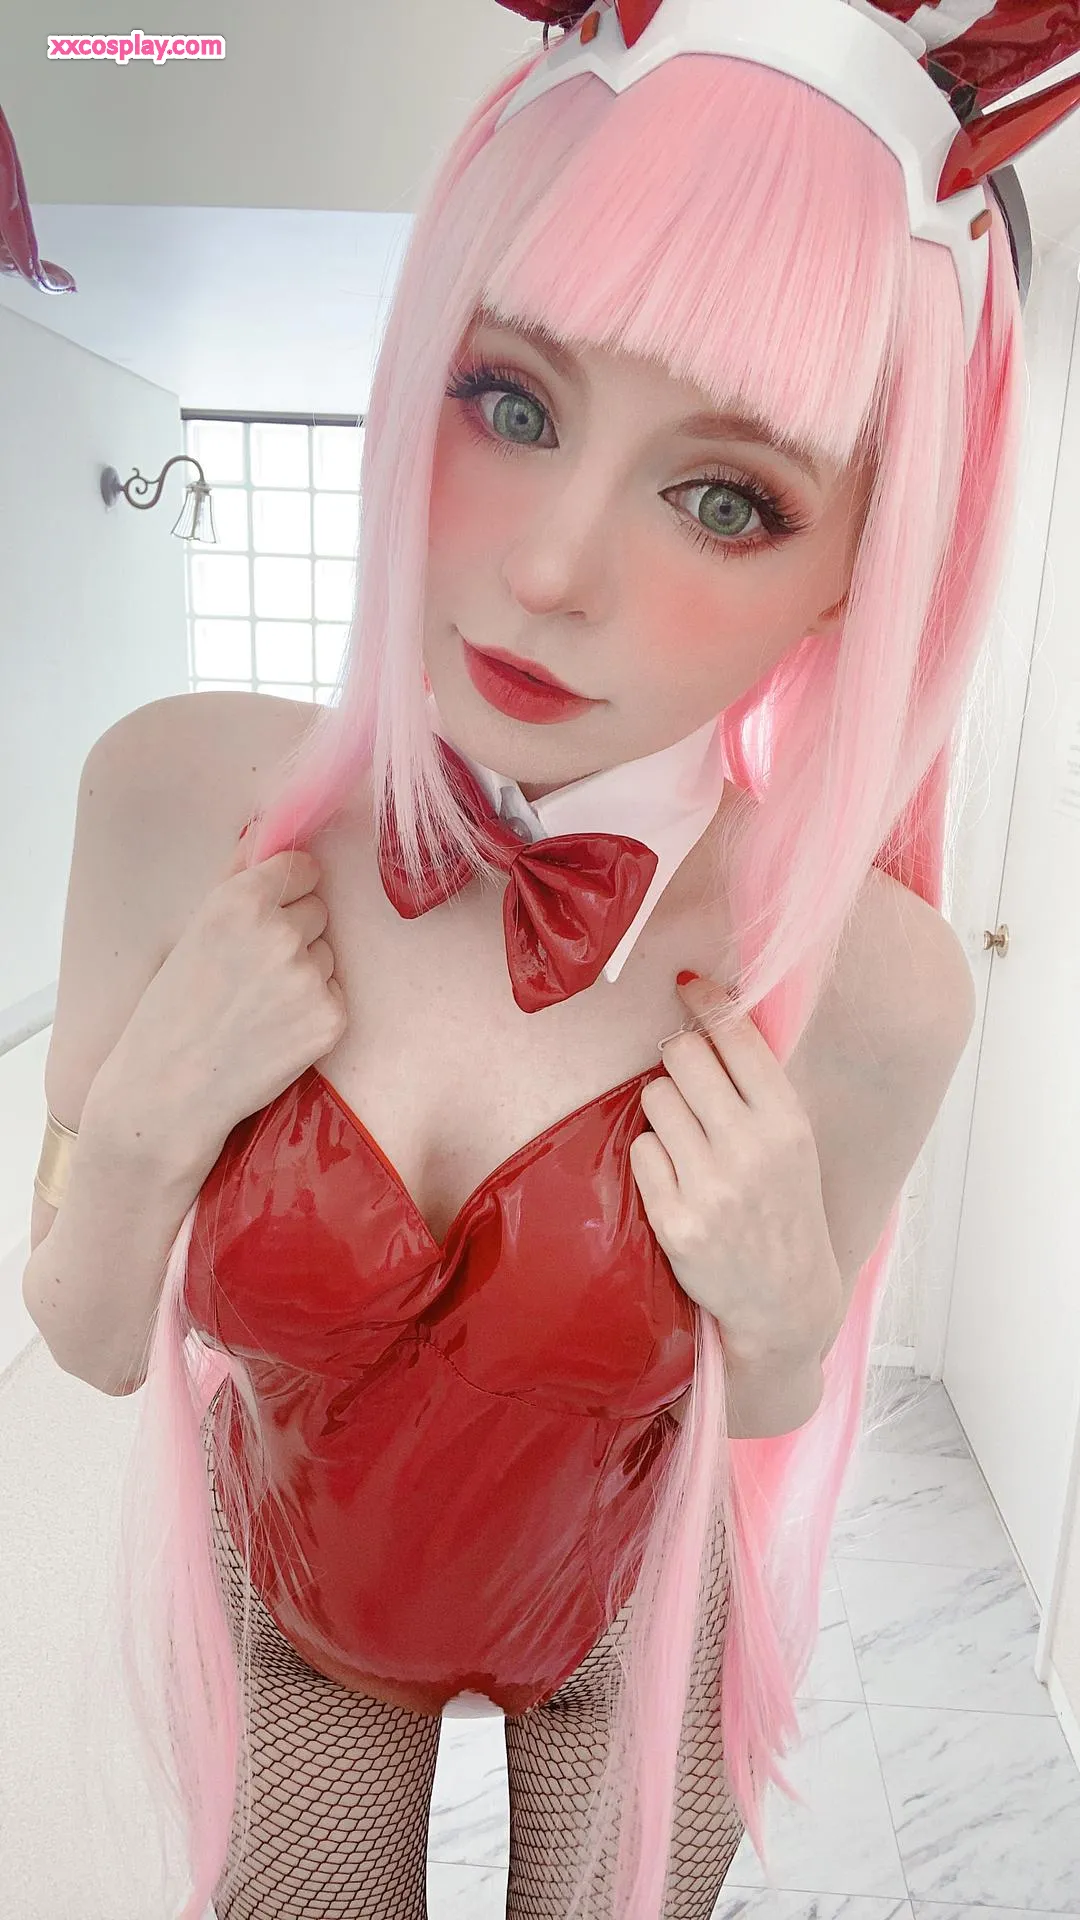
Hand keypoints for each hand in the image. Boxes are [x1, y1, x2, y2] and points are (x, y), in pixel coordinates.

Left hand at [629, 970, 842, 1366]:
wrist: (786, 1302)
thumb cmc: (786, 1212)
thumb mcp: (794, 1144)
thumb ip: (758, 1090)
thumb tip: (713, 1017)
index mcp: (788, 1123)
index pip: (737, 1037)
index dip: (707, 1001)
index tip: (688, 983)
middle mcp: (751, 1149)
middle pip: (685, 1056)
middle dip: (678, 1059)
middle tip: (686, 1079)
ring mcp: (710, 1186)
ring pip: (654, 1097)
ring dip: (661, 1108)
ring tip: (685, 1138)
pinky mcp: (674, 1220)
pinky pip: (640, 1150)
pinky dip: (651, 1156)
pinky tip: (674, 1177)